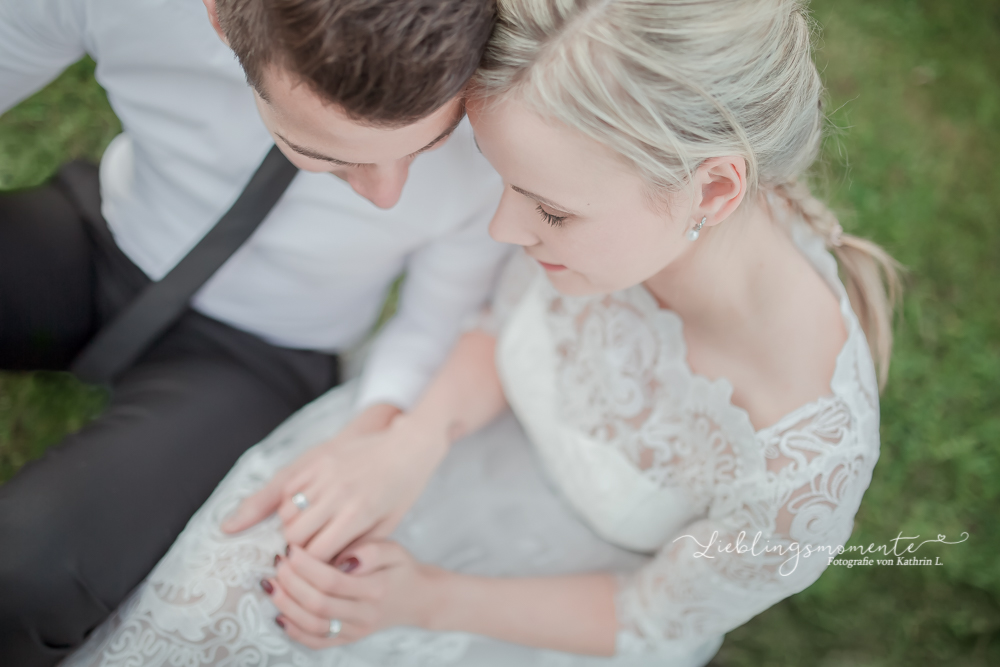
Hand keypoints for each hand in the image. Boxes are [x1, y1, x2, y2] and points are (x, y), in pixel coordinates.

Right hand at [223, 405, 448, 561]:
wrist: (407, 446)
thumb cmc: (402, 488)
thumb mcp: (388, 524)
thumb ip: (360, 547)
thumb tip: (333, 567)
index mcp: (358, 514)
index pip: (316, 552)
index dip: (313, 565)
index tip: (316, 566)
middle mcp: (338, 494)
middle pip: (294, 535)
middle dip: (298, 548)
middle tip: (308, 549)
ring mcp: (326, 474)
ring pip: (286, 513)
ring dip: (293, 525)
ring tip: (308, 528)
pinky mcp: (319, 460)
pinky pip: (288, 489)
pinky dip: (290, 503)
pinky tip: (306, 507)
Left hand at [264, 541, 440, 648]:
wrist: (419, 598)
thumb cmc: (401, 568)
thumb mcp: (393, 549)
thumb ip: (370, 550)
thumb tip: (344, 558)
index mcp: (376, 589)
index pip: (333, 580)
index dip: (306, 566)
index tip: (290, 549)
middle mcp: (365, 614)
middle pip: (318, 604)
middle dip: (291, 583)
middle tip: (277, 562)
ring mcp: (356, 631)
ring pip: (314, 626)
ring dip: (287, 606)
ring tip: (271, 584)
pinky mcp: (348, 639)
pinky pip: (318, 642)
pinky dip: (294, 631)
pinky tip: (279, 614)